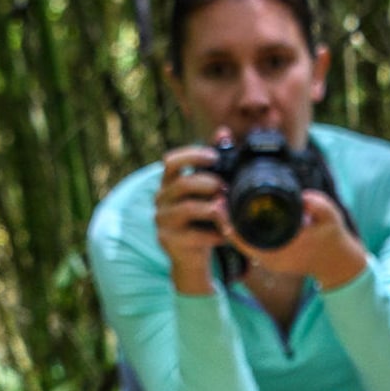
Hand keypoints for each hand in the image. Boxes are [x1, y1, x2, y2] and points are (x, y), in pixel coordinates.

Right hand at [155, 137, 230, 295]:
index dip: (192, 156)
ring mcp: (162, 220)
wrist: (191, 258)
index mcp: (169, 184)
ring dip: (214, 209)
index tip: (214, 157)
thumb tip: (223, 132)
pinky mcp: (168, 241)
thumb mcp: (206, 192)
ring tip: (228, 212)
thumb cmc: (201, 221)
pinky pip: (195, 234)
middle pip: (183, 184)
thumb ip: (212, 164)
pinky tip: (225, 234)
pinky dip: (214, 233)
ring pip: (189, 208)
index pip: (171, 161)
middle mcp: (160, 199)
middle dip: (209, 184)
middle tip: (226, 190)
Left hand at [223, 189, 367, 290]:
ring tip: (220, 203)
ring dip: (229, 223)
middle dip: (223, 219)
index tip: (219, 202)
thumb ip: (318, 205)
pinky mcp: (269, 257)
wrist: (338, 263)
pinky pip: (248, 243)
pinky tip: (234, 214)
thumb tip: (303, 196)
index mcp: (281, 252)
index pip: (244, 238)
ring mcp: (268, 260)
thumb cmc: (334, 241)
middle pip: (236, 239)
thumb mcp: (331, 218)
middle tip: (214, 197)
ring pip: (239, 241)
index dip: (227, 220)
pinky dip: (239, 229)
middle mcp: (270, 259)